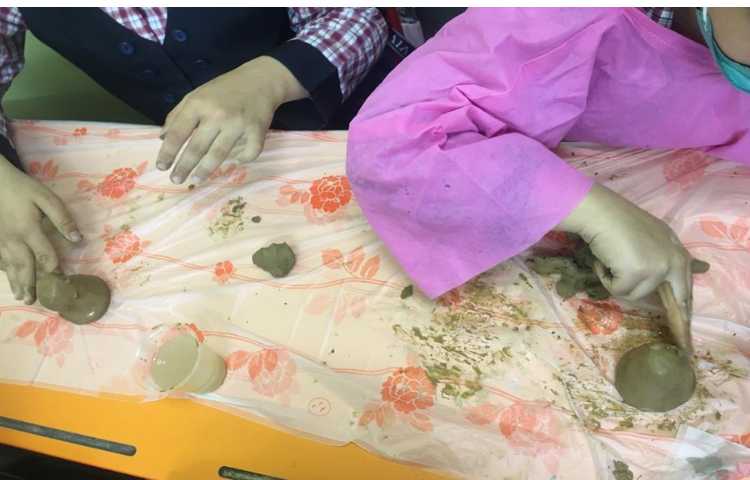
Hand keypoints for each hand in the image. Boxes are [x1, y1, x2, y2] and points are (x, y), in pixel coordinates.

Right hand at [0, 158, 80, 303]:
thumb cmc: (20, 187)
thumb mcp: (45, 197)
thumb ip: (62, 218)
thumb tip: (77, 239)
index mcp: (29, 231)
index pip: (45, 255)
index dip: (55, 269)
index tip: (62, 281)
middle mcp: (13, 240)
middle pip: (24, 266)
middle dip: (30, 284)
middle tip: (34, 301)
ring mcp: (0, 240)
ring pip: (9, 265)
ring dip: (16, 282)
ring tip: (21, 296)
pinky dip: (4, 270)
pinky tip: (8, 278)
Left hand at [156, 56, 307, 184]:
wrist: (260, 80)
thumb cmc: (224, 88)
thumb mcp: (196, 95)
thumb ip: (177, 114)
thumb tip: (162, 138)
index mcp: (199, 104)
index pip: (178, 133)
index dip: (168, 152)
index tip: (161, 166)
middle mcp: (217, 115)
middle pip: (196, 148)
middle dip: (183, 167)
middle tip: (176, 180)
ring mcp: (238, 124)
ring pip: (218, 155)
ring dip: (205, 170)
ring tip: (196, 180)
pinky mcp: (257, 131)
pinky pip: (248, 153)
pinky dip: (242, 160)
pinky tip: (235, 162)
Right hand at [557, 184, 706, 341]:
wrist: (601, 213)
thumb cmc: (618, 220)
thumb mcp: (650, 236)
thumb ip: (662, 254)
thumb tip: (685, 275)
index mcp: (676, 250)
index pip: (687, 282)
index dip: (683, 300)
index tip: (682, 315)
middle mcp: (673, 260)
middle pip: (675, 297)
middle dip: (666, 310)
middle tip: (664, 322)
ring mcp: (657, 268)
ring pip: (637, 295)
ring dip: (619, 283)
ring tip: (609, 264)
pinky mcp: (638, 274)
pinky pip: (619, 291)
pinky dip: (606, 279)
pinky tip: (602, 263)